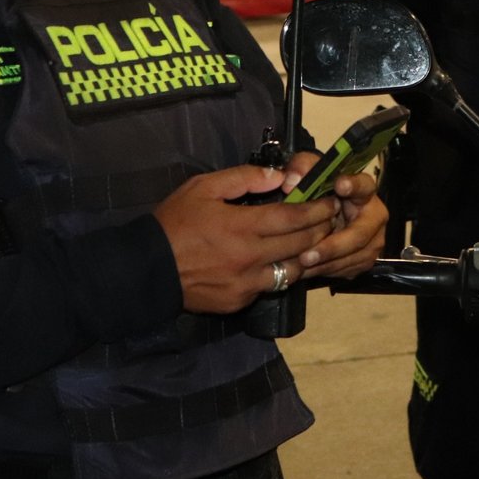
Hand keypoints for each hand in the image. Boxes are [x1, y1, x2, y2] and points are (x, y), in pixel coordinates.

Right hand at [152, 164, 337, 313]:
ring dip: (305, 255)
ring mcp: (247, 283)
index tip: (330, 201)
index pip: (293, 218)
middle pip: (300, 245)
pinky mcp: (240, 301)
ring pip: (292, 271)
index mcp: (242, 226)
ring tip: (311, 242)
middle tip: (329, 218)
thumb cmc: (175, 223)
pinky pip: (270, 286)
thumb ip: (243, 179)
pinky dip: (279, 273)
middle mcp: (250, 258)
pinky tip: (280, 261)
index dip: (316, 209)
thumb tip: (278, 177)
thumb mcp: (203, 188)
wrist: (149, 268)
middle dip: (320, 230)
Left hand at [281, 152, 387, 279]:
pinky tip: (308, 270)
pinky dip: (328, 271)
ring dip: (327, 263)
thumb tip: (291, 182)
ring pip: (354, 257)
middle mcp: (375, 215)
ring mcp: (374, 240)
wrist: (324, 216)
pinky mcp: (366, 259)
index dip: (354, 186)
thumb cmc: (319, 191)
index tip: (339, 185)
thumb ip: (301, 168)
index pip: (364, 185)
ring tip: (301, 265)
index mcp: (365, 190)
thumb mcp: (309, 172)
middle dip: (333, 246)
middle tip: (306, 255)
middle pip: (360, 234)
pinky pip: (349, 269)